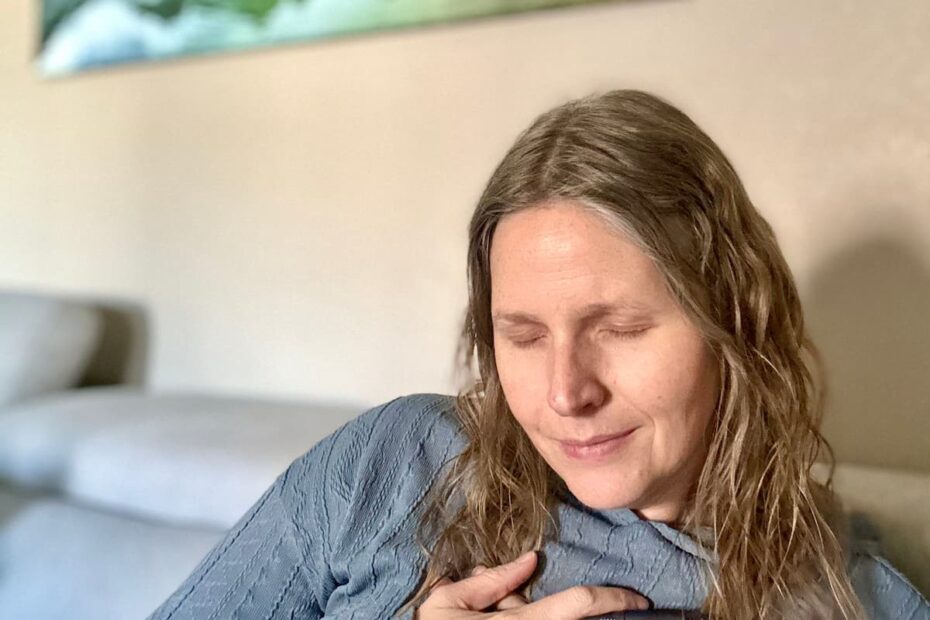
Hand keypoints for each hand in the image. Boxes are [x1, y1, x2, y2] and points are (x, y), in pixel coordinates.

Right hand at [414, 551, 650, 618]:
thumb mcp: (448, 604)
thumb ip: (490, 581)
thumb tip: (527, 562)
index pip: (579, 605)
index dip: (614, 599)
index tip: (640, 599)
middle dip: (588, 612)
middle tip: (574, 605)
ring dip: (556, 617)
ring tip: (523, 613)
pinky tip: (505, 616)